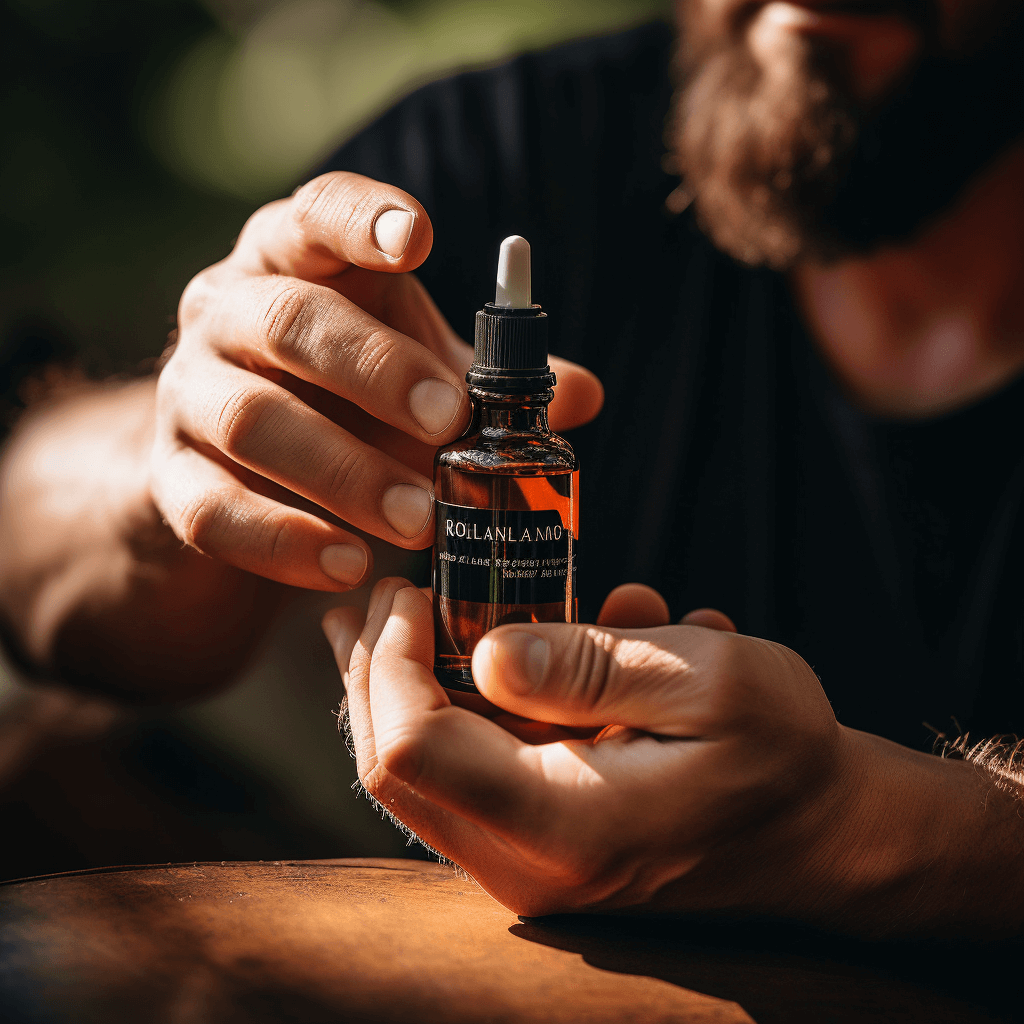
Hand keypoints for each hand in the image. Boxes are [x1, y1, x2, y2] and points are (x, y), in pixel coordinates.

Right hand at [152, 173, 602, 590]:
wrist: (229, 459)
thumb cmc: (339, 393)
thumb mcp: (410, 368)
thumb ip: (485, 379)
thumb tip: (583, 395)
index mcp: (291, 260)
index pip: (316, 214)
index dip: (362, 219)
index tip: (420, 239)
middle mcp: (224, 311)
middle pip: (287, 320)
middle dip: (374, 370)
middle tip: (449, 423)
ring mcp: (186, 395)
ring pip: (253, 422)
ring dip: (345, 473)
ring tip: (419, 521)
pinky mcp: (168, 479)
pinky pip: (213, 511)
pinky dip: (285, 542)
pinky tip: (351, 566)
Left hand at [322, 579, 859, 922]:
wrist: (820, 835)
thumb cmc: (783, 755)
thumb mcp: (710, 681)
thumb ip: (594, 666)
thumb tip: (488, 654)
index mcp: (567, 825)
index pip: (413, 748)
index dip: (390, 660)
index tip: (408, 592)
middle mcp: (530, 865)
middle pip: (393, 769)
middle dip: (378, 670)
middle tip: (391, 596)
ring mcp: (530, 865)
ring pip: (419, 775)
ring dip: (417, 685)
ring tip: (434, 612)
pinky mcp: (541, 847)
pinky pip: (469, 776)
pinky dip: (472, 708)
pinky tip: (527, 653)